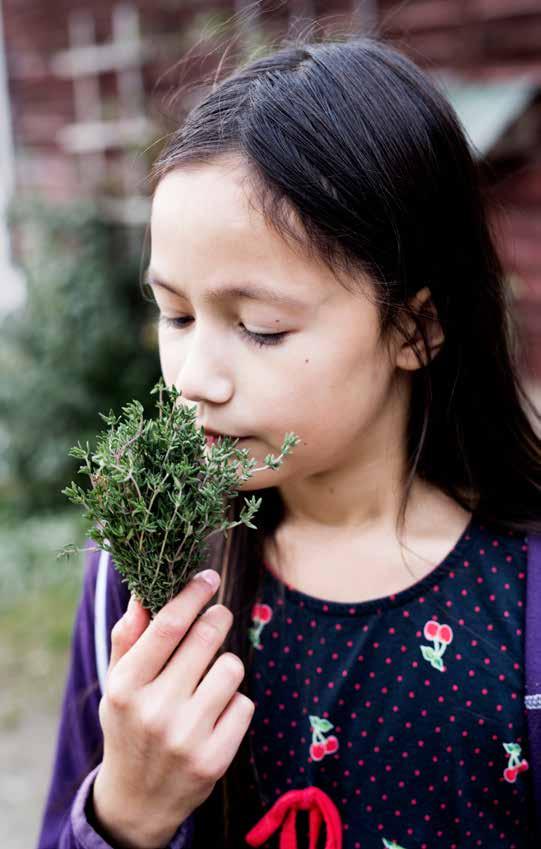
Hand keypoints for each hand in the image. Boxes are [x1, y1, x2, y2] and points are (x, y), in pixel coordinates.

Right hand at [91, 570, 254, 848]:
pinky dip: (234, 702)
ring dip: (225, 665)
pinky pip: (244, 704)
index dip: (193, 594)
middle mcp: (155, 711)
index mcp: (125, 686)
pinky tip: (215, 714)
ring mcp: (186, 737)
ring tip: (208, 679)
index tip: (208, 576)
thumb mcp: (117, 683)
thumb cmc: (129, 725)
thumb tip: (144, 591)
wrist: (138, 799)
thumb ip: (129, 636)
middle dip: (218, 617)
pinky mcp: (214, 759)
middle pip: (207, 638)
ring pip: (231, 668)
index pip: (169, 625)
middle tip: (217, 616)